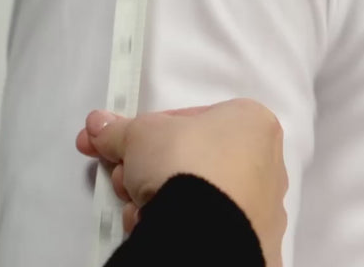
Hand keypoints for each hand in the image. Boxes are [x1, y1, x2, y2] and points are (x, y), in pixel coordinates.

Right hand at [76, 99, 287, 266]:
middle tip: (120, 176)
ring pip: (196, 195)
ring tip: (136, 208)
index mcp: (251, 122)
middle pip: (191, 160)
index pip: (189, 121)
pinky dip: (177, 225)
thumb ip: (119, 130)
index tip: (118, 144)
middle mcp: (266, 161)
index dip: (146, 134)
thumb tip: (98, 126)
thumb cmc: (184, 161)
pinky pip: (206, 225)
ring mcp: (263, 205)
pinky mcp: (256, 243)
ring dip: (156, 199)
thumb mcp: (140, 135)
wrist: (205, 230)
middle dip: (146, 169)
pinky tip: (152, 229)